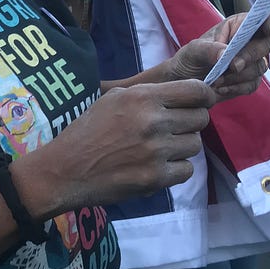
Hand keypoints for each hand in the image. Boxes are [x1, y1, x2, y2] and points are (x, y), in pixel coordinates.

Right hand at [25, 79, 214, 211]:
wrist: (66, 169)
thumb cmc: (88, 130)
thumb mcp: (114, 98)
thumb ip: (149, 94)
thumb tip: (183, 94)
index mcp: (143, 97)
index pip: (196, 90)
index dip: (204, 96)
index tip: (201, 102)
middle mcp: (153, 121)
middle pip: (200, 118)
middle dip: (192, 122)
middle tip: (175, 128)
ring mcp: (156, 151)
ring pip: (195, 145)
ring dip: (182, 147)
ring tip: (161, 148)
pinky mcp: (155, 178)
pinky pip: (186, 170)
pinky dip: (176, 170)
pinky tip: (157, 166)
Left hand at [169, 9, 269, 96]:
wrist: (185, 81)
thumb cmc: (190, 58)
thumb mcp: (193, 50)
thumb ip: (209, 49)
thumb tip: (226, 54)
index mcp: (240, 24)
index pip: (267, 16)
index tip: (269, 28)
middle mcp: (251, 41)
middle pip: (267, 44)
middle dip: (250, 55)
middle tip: (233, 66)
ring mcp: (253, 62)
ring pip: (260, 67)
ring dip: (239, 76)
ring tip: (216, 80)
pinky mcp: (250, 80)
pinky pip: (252, 84)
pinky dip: (237, 87)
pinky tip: (220, 88)